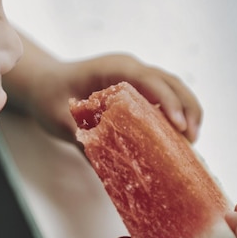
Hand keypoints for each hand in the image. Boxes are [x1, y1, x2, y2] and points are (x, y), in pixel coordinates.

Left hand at [10, 52, 201, 144]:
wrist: (43, 83)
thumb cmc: (49, 95)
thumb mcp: (61, 121)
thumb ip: (83, 141)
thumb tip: (111, 169)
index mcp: (113, 68)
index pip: (149, 80)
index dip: (168, 101)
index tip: (179, 126)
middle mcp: (130, 69)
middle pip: (171, 82)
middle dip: (187, 108)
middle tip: (192, 140)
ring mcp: (136, 77)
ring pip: (173, 88)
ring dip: (187, 111)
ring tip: (192, 142)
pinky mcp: (138, 89)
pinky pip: (164, 98)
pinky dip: (177, 115)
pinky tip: (179, 138)